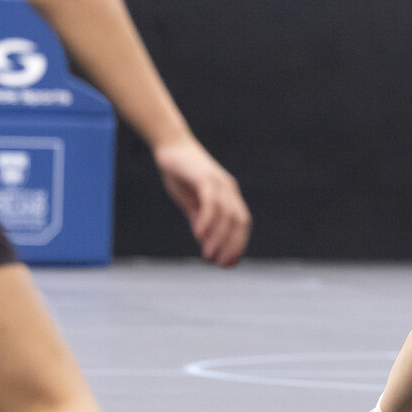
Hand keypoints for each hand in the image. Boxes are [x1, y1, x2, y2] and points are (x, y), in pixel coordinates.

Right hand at [153, 137, 251, 266]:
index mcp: (229, 195)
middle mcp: (229, 189)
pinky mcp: (204, 177)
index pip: (241, 224)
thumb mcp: (191, 202)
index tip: (226, 264)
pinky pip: (211, 201)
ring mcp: (218, 182)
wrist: (170, 146)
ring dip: (219, 237)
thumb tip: (207, 243)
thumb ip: (201, 221)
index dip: (237, 244)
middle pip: (239, 221)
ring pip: (227, 214)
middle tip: (217, 263)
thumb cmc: (181, 174)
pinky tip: (199, 235)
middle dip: (231, 245)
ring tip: (208, 255)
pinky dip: (207, 220)